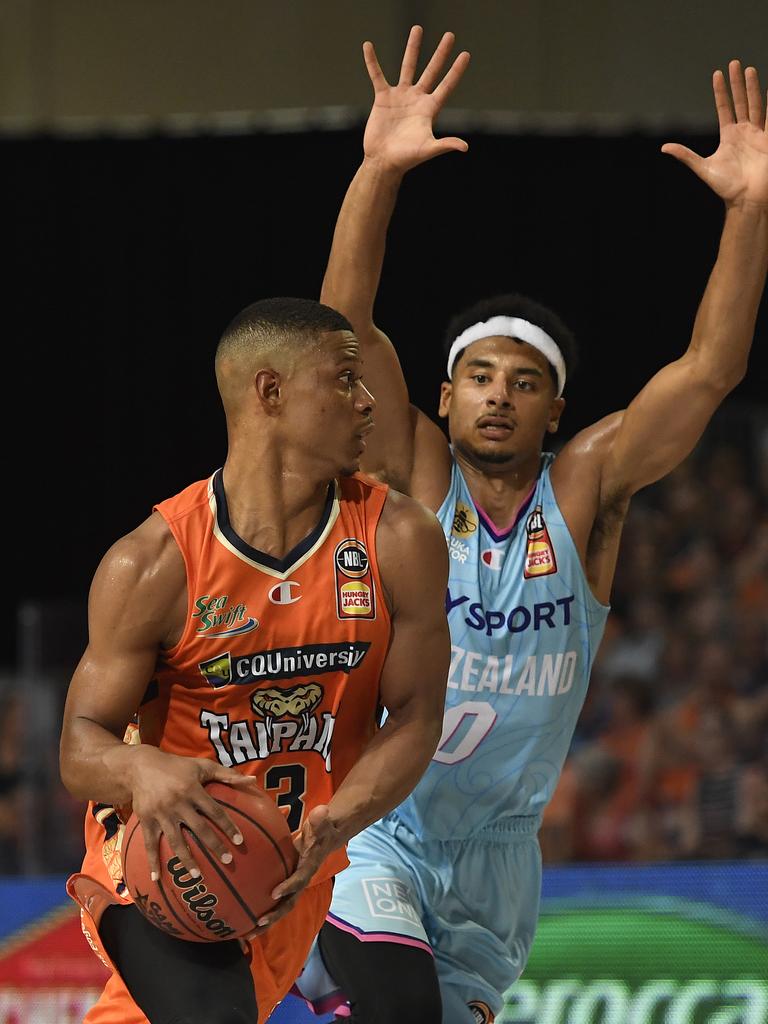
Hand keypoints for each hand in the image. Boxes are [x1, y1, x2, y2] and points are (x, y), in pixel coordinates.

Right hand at [126, 746, 263, 881]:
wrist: (141, 766)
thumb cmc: (177, 767)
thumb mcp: (202, 766)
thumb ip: (227, 774)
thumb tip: (252, 781)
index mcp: (193, 790)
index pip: (215, 811)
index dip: (228, 826)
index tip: (240, 841)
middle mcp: (178, 803)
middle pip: (199, 828)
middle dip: (214, 846)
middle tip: (227, 861)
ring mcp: (161, 813)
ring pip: (176, 840)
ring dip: (186, 859)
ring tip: (197, 876)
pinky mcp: (146, 820)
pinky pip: (150, 843)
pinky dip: (152, 861)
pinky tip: (156, 877)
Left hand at [244, 804, 341, 934]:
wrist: (326, 838)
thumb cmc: (321, 829)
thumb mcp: (322, 822)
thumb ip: (320, 819)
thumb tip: (321, 811)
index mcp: (308, 867)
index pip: (299, 879)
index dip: (289, 887)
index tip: (274, 894)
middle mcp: (300, 880)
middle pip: (288, 903)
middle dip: (274, 915)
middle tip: (257, 924)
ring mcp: (292, 886)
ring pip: (279, 908)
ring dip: (265, 922)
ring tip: (246, 934)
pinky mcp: (285, 886)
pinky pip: (273, 902)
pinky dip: (260, 912)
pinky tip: (242, 920)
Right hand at [362, 24, 469, 172]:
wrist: (383, 161)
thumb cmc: (406, 158)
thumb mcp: (427, 149)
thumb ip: (445, 144)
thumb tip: (464, 147)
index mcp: (429, 109)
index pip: (446, 86)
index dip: (456, 71)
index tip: (465, 54)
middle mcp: (417, 99)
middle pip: (432, 71)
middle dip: (441, 54)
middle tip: (450, 35)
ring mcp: (400, 97)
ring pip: (408, 67)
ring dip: (412, 48)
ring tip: (418, 28)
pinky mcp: (383, 98)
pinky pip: (377, 76)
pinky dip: (372, 62)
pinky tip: (368, 46)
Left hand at [662, 60, 767, 207]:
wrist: (747, 199)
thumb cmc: (727, 187)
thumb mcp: (703, 168)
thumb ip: (685, 156)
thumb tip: (664, 147)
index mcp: (729, 136)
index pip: (724, 107)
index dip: (721, 91)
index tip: (717, 74)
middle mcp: (744, 131)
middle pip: (741, 101)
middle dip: (737, 83)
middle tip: (735, 63)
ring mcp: (758, 134)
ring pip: (755, 104)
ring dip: (753, 87)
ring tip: (749, 69)